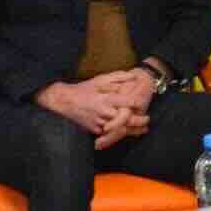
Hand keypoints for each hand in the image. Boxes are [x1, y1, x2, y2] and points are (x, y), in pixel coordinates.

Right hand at [38, 69, 158, 143]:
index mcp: (105, 98)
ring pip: (118, 129)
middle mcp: (102, 112)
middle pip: (123, 119)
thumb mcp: (100, 80)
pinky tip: (130, 133)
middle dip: (137, 121)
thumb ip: (117, 78)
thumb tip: (134, 76)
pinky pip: (109, 134)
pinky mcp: (95, 130)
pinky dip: (120, 134)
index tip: (142, 102)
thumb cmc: (84, 89)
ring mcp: (98, 123)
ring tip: (143, 130)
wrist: (64, 102)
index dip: (134, 103)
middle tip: (147, 119)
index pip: (123, 102)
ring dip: (131, 130)